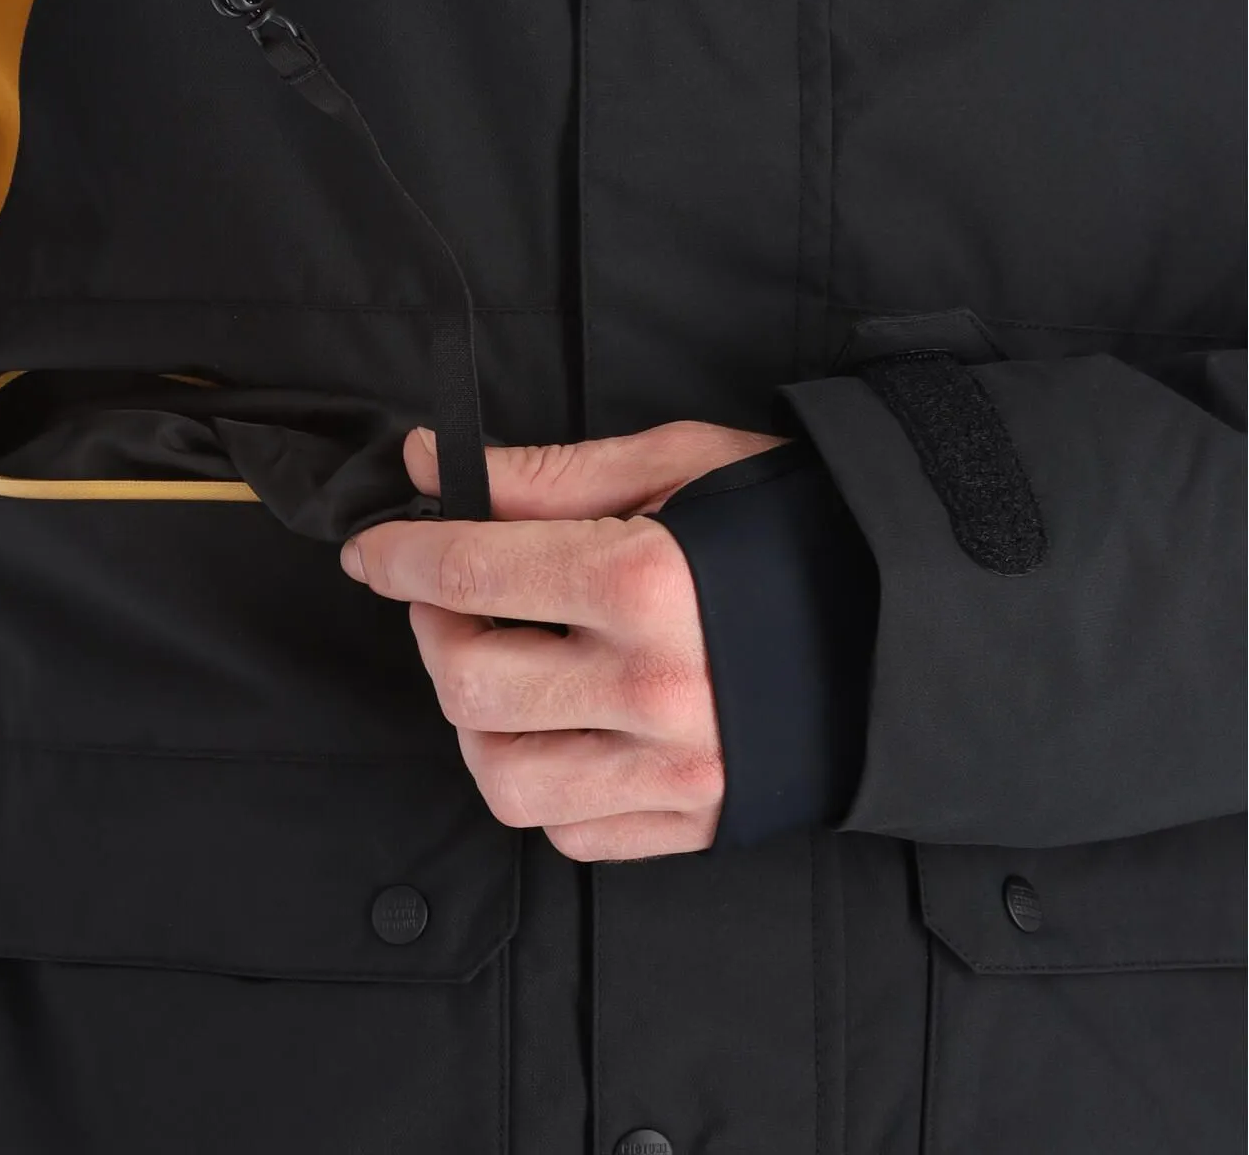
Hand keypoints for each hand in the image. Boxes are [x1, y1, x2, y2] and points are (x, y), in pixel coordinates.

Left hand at [339, 421, 785, 860]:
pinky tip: (558, 721)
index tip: (370, 548)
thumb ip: (542, 472)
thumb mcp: (676, 461)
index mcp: (644, 582)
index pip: (469, 570)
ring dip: (473, 715)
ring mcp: (676, 772)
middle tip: (447, 593)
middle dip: (429, 627)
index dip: (398, 555)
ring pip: (500, 777)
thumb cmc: (796, 523)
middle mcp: (655, 688)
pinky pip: (568, 830)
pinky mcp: (696, 825)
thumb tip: (427, 466)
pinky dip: (537, 779)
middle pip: (467, 681)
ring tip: (500, 660)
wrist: (921, 620)